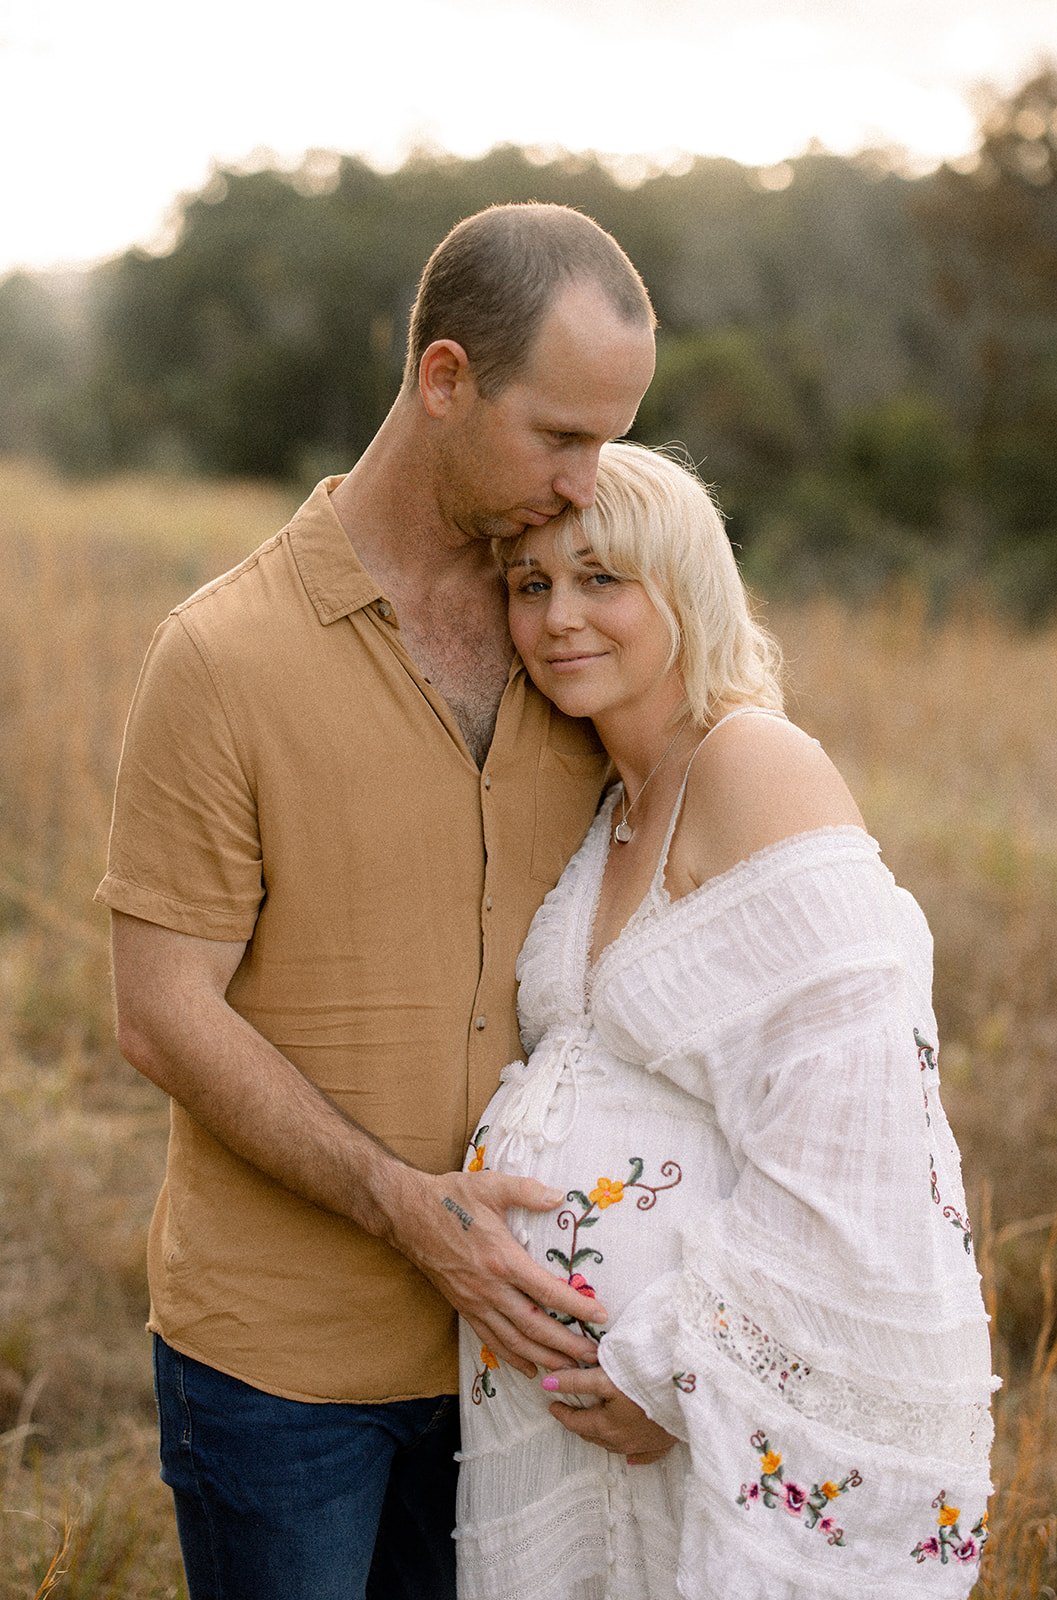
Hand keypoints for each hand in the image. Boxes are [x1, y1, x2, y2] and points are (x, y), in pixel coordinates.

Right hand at [388, 1168, 607, 1378]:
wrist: (407, 1213)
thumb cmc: (451, 1197)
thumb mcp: (491, 1185)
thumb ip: (527, 1191)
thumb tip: (559, 1197)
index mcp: (502, 1259)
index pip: (546, 1290)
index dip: (576, 1306)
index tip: (601, 1315)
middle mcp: (489, 1287)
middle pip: (534, 1325)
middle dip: (566, 1344)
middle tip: (593, 1356)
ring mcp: (474, 1301)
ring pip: (514, 1340)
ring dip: (544, 1357)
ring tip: (570, 1369)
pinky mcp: (462, 1307)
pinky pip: (490, 1339)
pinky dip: (512, 1357)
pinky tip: (529, 1367)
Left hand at [541, 1367, 677, 1464]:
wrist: (688, 1395)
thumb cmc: (645, 1383)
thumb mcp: (606, 1378)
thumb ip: (577, 1381)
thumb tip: (547, 1383)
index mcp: (606, 1426)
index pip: (577, 1422)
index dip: (563, 1413)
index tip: (553, 1405)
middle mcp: (622, 1441)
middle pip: (594, 1435)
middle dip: (581, 1423)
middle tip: (572, 1411)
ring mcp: (644, 1445)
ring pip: (614, 1445)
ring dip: (602, 1435)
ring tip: (595, 1424)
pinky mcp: (663, 1444)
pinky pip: (643, 1454)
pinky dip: (632, 1453)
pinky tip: (629, 1456)